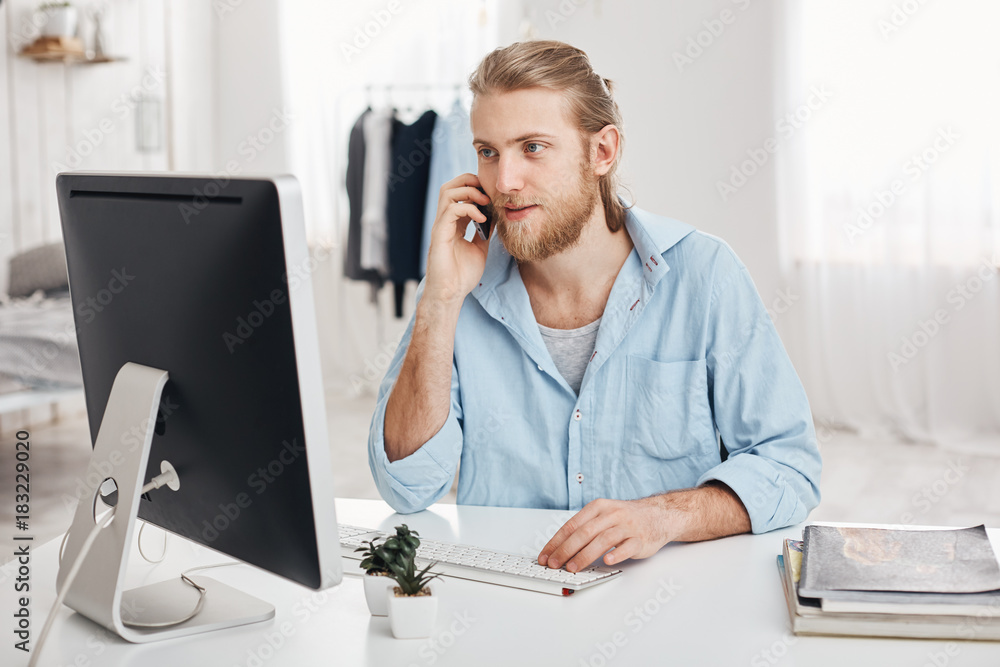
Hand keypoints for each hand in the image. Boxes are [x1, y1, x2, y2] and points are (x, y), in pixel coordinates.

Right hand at [423, 173, 491, 306]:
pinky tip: (482, 219)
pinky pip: (451, 210)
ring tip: (485, 201)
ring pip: (448, 192)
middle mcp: (445, 221)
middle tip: (488, 191)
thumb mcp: (480, 248)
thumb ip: (485, 232)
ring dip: (469, 191)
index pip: (460, 194)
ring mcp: (441, 226)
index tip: (493, 195)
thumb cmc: (462, 275)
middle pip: (450, 186)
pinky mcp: (439, 234)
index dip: (476, 188)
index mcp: (454, 223)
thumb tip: (496, 216)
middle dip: (469, 181)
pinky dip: (469, 209)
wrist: (451, 294)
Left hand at [537, 498, 682, 571]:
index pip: (572, 525)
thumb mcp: (603, 514)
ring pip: (603, 540)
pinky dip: (617, 554)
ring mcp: (627, 526)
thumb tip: (560, 548)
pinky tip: (607, 561)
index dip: (556, 542)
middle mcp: (611, 514)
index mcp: (598, 507)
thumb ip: (585, 527)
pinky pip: (627, 547)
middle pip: (584, 532)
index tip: (545, 556)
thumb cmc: (626, 518)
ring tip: (573, 567)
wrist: (658, 515)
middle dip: (566, 550)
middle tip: (555, 564)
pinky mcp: (640, 539)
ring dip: (585, 555)